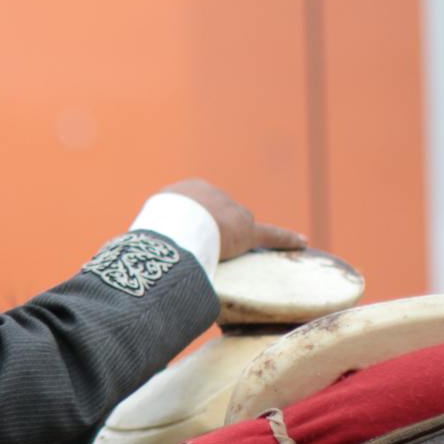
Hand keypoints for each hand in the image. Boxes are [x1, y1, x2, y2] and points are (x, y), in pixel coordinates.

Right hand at [161, 178, 306, 261]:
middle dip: (211, 231)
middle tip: (193, 249)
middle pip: (217, 216)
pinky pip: (269, 235)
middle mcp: (213, 194)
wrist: (174, 227)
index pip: (195, 206)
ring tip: (215, 255)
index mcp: (186, 188)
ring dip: (230, 240)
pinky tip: (302, 243)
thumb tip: (141, 253)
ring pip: (237, 227)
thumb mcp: (147, 223)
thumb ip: (154, 231)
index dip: (190, 224)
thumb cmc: (153, 229)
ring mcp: (232, 211)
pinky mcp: (247, 231)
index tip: (182, 237)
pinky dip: (286, 240)